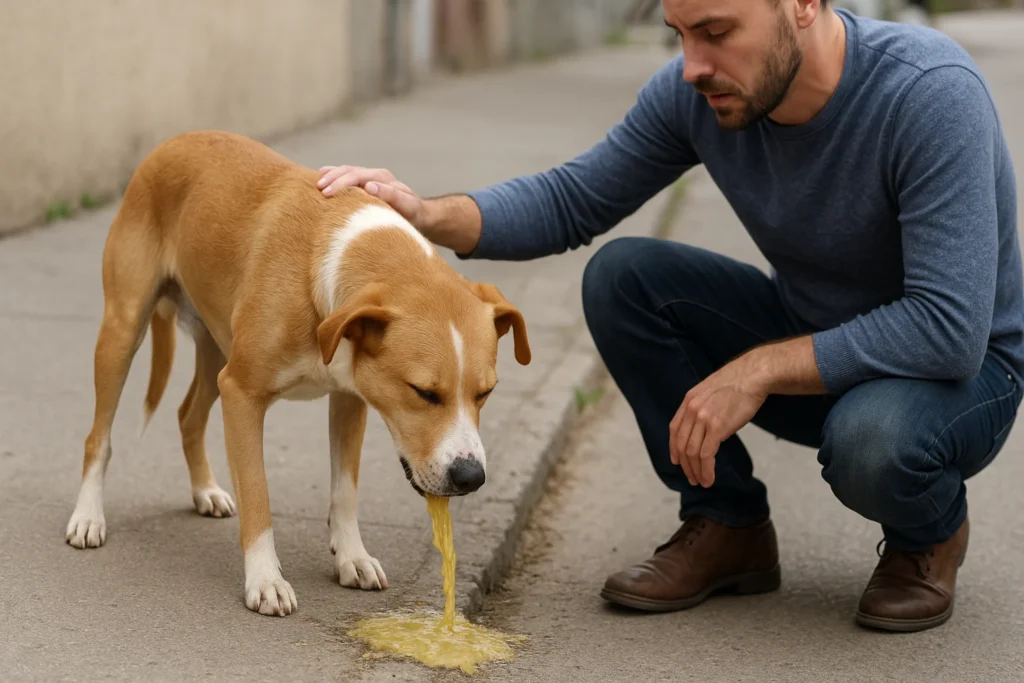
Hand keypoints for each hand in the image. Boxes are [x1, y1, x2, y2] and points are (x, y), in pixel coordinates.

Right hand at [318, 165, 424, 226]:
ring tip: (315, 182)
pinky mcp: (365, 184)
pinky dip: (334, 177)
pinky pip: (347, 177)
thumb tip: (369, 186)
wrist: (420, 215)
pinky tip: (321, 180)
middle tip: (318, 189)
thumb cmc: (414, 214)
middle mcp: (375, 175)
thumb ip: (391, 196)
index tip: (328, 193)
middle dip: (332, 179)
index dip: (341, 183)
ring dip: (330, 176)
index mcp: (383, 178)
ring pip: (346, 171)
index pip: (357, 176)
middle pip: (349, 171)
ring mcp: (369, 178)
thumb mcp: (407, 206)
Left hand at [669, 354, 767, 488]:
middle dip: (685, 465)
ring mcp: (703, 419)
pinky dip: (706, 470)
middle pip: (681, 444)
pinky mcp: (717, 427)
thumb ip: (703, 407)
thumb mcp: (711, 391)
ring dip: (696, 471)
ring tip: (701, 482)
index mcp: (689, 400)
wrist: (753, 375)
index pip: (674, 429)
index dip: (674, 448)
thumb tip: (705, 426)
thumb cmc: (738, 383)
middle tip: (691, 478)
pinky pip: (706, 455)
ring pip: (692, 452)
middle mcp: (692, 410)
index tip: (677, 461)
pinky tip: (709, 478)